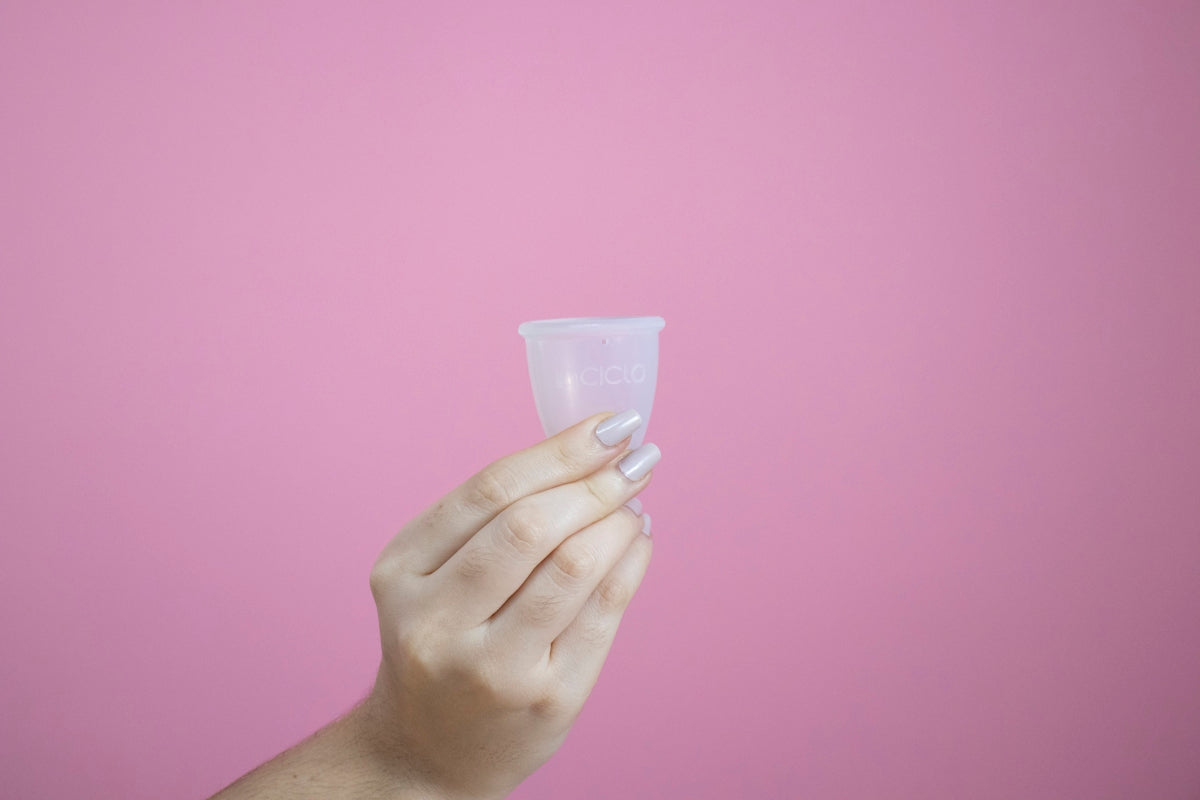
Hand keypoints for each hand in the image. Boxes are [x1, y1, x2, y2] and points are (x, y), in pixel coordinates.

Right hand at [363, 411, 658, 798]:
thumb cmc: (442, 643)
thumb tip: (590, 453)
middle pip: (530, 526)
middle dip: (595, 481)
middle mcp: (437, 623)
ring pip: (572, 566)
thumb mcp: (431, 577)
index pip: (489, 492)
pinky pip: (604, 612)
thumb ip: (490, 520)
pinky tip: (638, 540)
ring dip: (618, 519)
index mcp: (401, 575)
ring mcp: (493, 668)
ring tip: (634, 499)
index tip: (608, 424)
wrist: (428, 751)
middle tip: (635, 457)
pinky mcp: (548, 699)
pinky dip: (631, 563)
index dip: (558, 450)